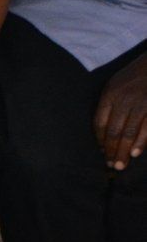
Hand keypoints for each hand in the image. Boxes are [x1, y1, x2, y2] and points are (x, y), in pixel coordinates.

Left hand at [95, 53, 146, 170]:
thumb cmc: (136, 76)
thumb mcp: (116, 85)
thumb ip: (109, 106)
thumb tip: (103, 136)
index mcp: (110, 94)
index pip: (99, 124)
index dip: (100, 140)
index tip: (103, 152)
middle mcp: (124, 98)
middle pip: (113, 131)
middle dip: (111, 151)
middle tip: (112, 165)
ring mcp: (141, 102)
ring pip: (128, 132)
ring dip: (123, 151)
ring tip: (121, 165)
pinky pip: (146, 127)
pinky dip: (140, 142)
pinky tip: (135, 153)